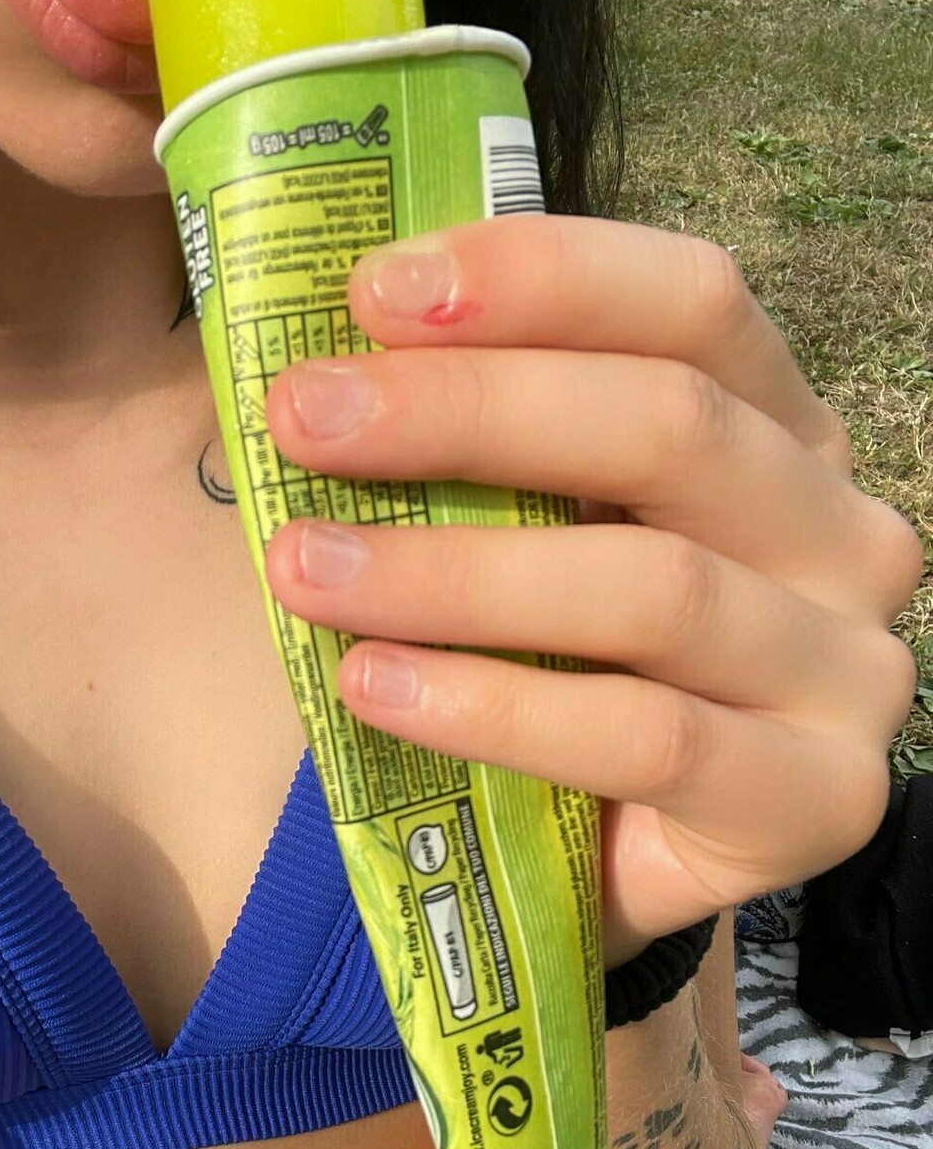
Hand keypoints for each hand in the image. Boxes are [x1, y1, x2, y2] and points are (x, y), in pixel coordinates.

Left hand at [261, 218, 924, 965]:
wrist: (602, 870)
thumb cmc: (549, 670)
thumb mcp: (519, 530)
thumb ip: (467, 450)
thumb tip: (318, 368)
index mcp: (775, 427)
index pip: (689, 303)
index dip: (535, 277)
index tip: (372, 291)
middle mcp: (836, 529)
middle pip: (669, 426)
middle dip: (466, 410)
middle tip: (303, 418)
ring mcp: (846, 668)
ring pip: (651, 588)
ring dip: (452, 571)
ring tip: (302, 570)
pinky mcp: (818, 798)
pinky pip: (646, 738)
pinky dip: (495, 709)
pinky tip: (376, 690)